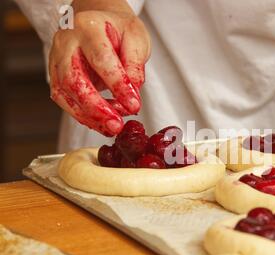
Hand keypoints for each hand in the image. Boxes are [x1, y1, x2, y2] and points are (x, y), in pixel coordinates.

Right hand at [49, 0, 150, 135]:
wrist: (101, 23)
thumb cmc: (120, 31)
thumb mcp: (137, 40)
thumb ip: (135, 66)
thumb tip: (131, 96)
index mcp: (89, 26)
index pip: (102, 59)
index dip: (118, 85)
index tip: (134, 105)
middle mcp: (67, 41)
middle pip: (74, 79)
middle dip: (96, 107)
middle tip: (116, 125)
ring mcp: (57, 58)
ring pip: (64, 93)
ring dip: (88, 116)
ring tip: (111, 128)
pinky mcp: (55, 75)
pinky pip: (63, 99)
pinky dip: (82, 115)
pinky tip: (100, 123)